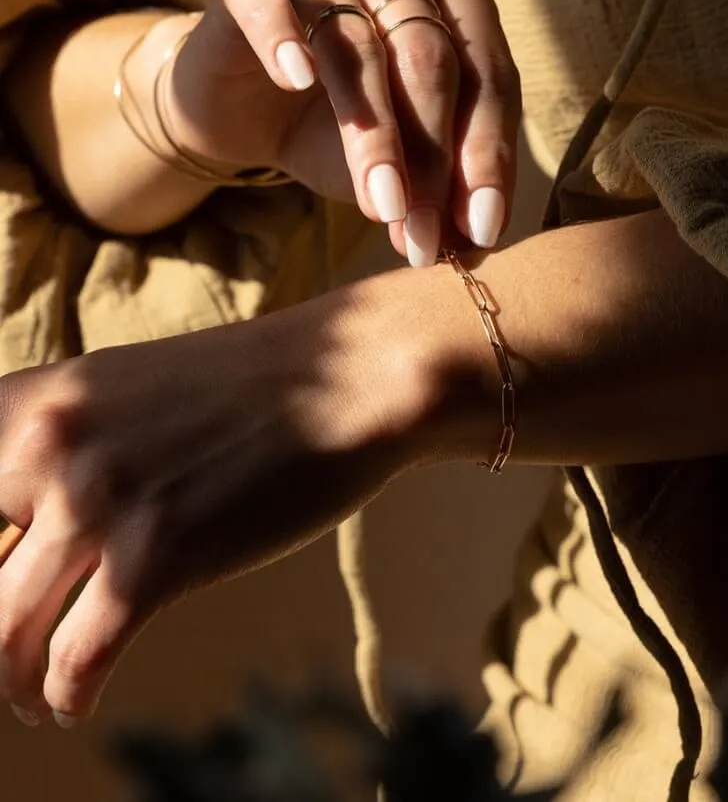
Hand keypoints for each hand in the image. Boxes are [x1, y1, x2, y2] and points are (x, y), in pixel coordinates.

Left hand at [0, 284, 439, 726]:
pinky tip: (73, 702)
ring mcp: (100, 503)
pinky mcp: (158, 558)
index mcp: (36, 400)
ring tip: (29, 695)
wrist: (343, 375)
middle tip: (7, 649)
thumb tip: (22, 526)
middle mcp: (50, 449)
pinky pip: (76, 656)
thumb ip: (64, 448)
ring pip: (4, 630)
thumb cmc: (251, 384)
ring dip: (11, 678)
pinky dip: (65, 693)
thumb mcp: (130, 392)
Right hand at [167, 0, 521, 266]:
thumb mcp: (398, 170)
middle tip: (423, 238)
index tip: (480, 230)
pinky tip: (295, 81)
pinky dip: (280, 36)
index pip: (489, 78)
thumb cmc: (337, 133)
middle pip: (430, 61)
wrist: (247, 111)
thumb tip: (472, 245)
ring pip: (357, 44)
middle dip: (432, 161)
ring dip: (373, 136)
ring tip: (381, 207)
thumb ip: (438, 194)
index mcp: (455, 5)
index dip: (489, 158)